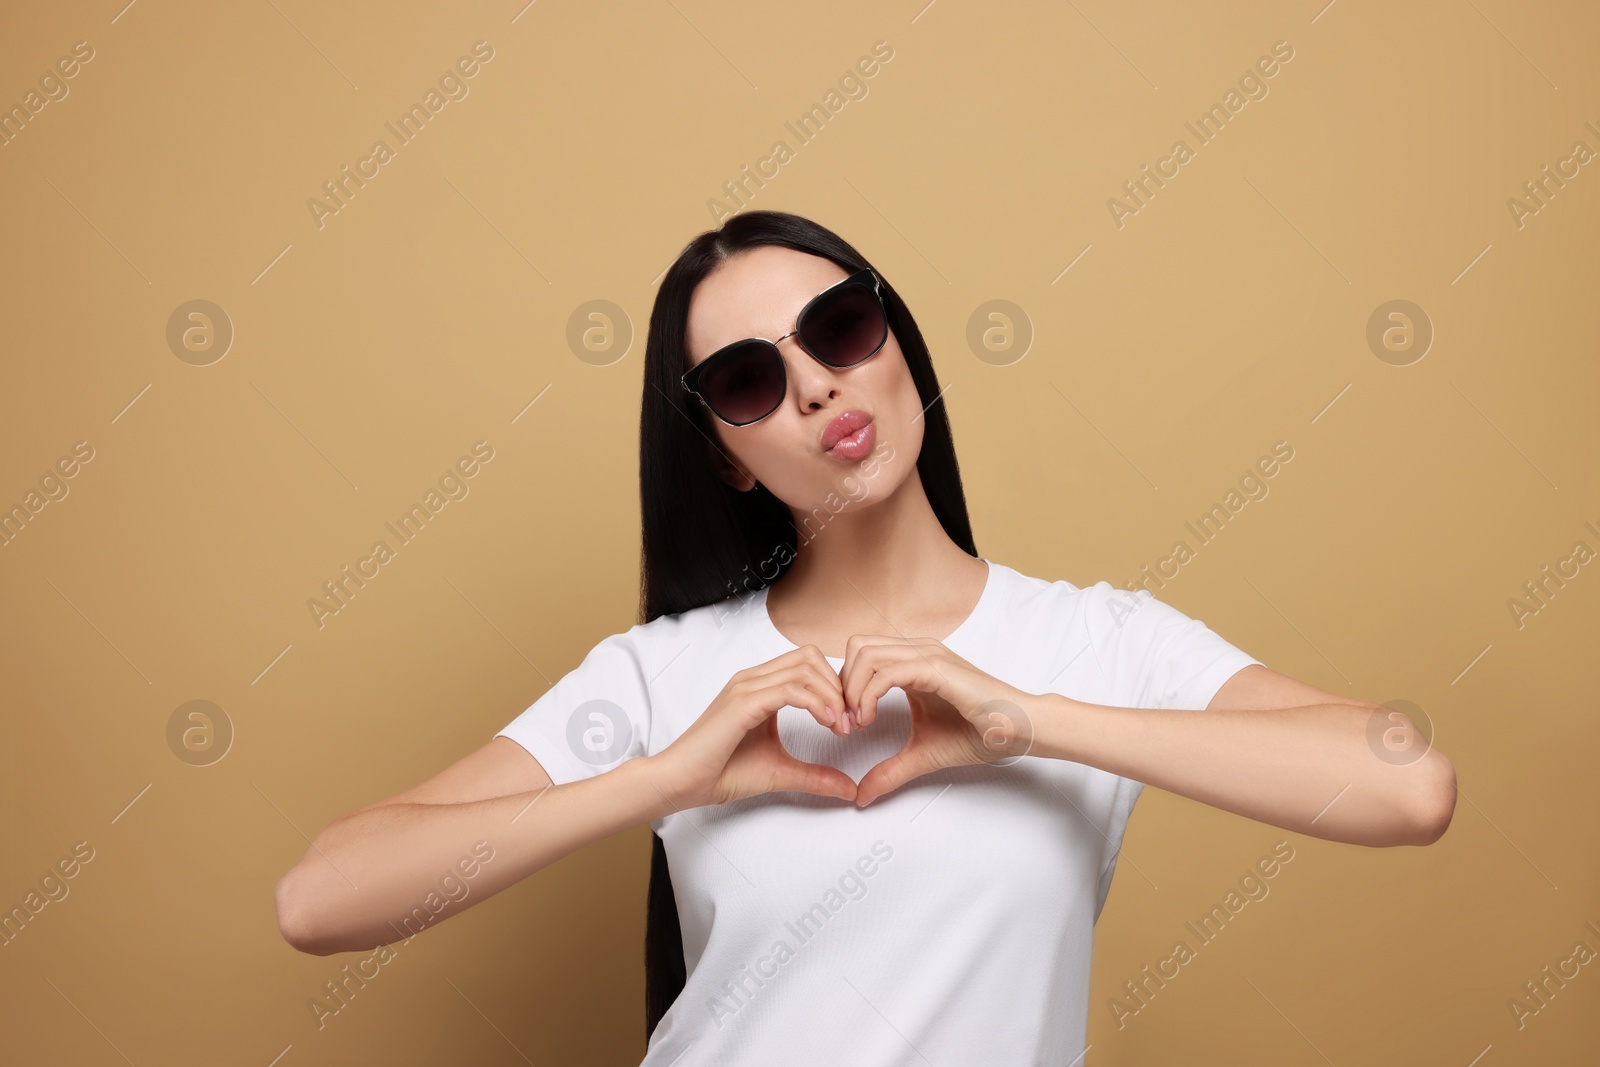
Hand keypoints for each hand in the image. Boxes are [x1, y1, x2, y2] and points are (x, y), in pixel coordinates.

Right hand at [653, 647, 858, 809]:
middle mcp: (753, 680)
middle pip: (810, 658)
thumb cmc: (721, 773)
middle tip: (849, 722)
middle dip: (837, 687)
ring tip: (840, 726)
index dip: (834, 688)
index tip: (847, 722)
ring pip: (804, 668)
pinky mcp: (743, 703)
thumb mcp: (781, 772)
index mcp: (760, 687)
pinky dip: (816, 703)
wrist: (681, 783)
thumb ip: (816, 777)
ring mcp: (746, 687)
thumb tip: (850, 789)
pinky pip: (790, 689)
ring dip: (831, 695)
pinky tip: (827, 724)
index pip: (808, 664)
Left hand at [839, 636, 1037, 807]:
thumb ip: (890, 771)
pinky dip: (868, 695)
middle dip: (840, 685)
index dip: (844, 687)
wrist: (1017, 731)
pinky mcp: (935, 668)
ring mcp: (926, 655)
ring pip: (865, 654)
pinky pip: (886, 672)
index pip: (860, 656)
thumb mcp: (921, 755)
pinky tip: (869, 720)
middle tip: (844, 722)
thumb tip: (861, 796)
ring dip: (851, 690)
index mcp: (911, 662)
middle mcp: (916, 651)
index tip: (845, 724)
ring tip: (856, 722)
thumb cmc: (979, 734)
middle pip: (856, 647)